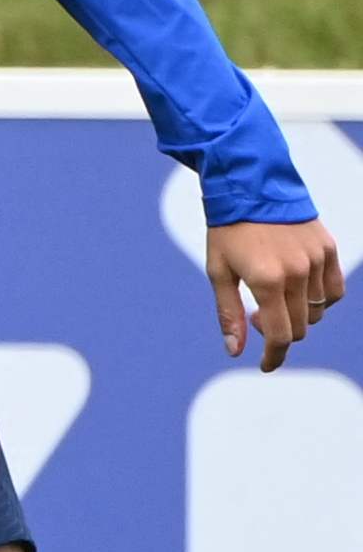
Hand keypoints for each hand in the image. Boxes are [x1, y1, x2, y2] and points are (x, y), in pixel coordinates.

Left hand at [208, 216, 341, 371]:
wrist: (250, 185)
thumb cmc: (228, 231)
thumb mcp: (219, 272)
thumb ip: (229, 313)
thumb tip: (235, 352)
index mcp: (266, 281)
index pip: (280, 336)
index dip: (274, 357)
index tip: (266, 366)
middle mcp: (297, 273)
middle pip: (300, 327)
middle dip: (279, 333)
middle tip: (256, 315)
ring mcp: (316, 260)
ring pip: (318, 311)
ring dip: (298, 315)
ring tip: (274, 296)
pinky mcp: (328, 249)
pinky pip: (334, 291)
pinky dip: (320, 300)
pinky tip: (299, 290)